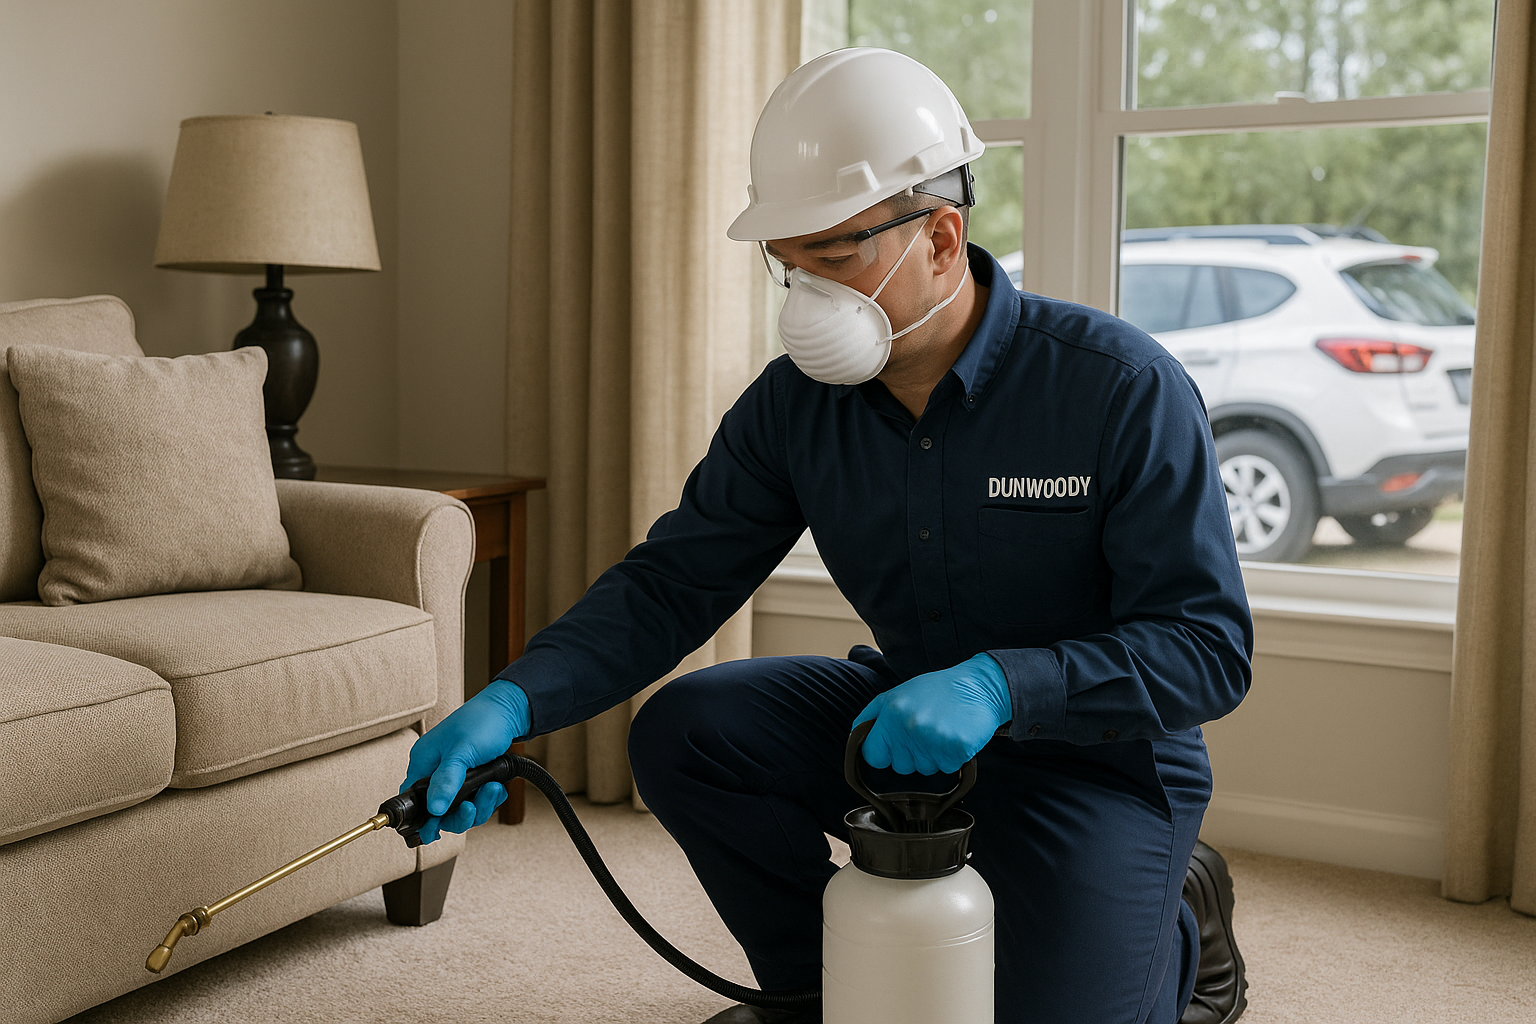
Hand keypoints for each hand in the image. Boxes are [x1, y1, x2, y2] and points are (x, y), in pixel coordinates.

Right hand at [399, 679, 529, 843]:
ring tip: (492, 790)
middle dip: (459, 815)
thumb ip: (447, 780)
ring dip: (479, 805)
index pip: (413, 800)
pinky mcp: (474, 778)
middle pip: (439, 811)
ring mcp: (456, 776)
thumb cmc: (482, 721)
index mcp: (424, 762)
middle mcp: (436, 771)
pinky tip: (497, 788)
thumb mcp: (462, 751)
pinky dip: (488, 799)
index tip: (434, 832)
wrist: (512, 710)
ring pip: (460, 809)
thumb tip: (434, 809)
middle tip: (472, 808)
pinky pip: (477, 801)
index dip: (423, 819)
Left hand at [852, 654, 1009, 774]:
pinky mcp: (955, 749)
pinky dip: (951, 758)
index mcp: (891, 713)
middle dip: (911, 754)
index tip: (895, 745)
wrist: (979, 687)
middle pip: (899, 766)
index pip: (872, 755)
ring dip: (932, 756)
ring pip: (924, 769)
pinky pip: (946, 769)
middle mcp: (909, 727)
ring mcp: (932, 740)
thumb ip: (873, 716)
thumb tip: (856, 738)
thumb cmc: (937, 690)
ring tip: (942, 730)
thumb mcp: (898, 693)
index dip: (883, 752)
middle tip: (926, 730)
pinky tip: (955, 735)